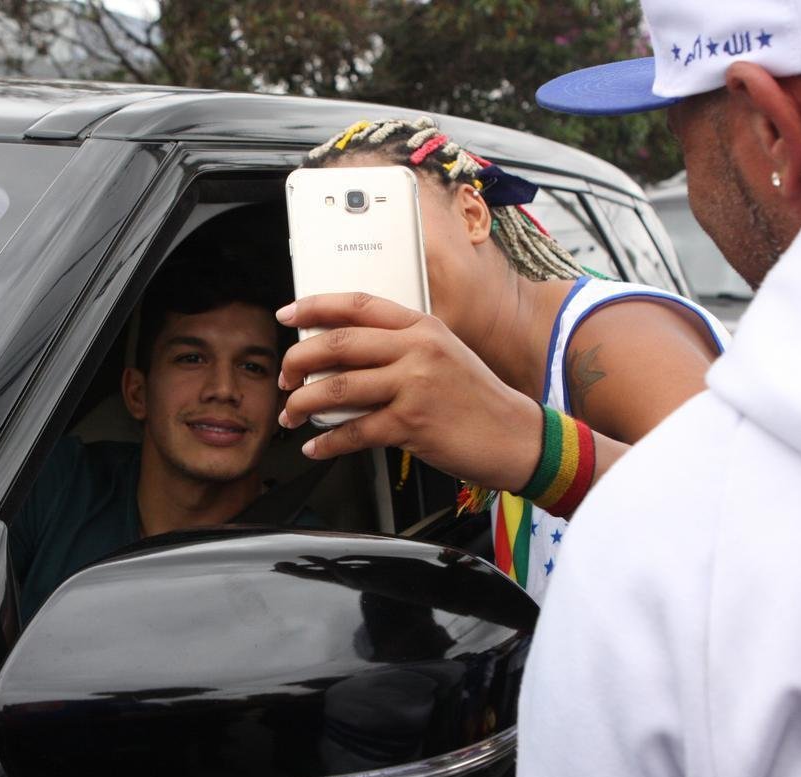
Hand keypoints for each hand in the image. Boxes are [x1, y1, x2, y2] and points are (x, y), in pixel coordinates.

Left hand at [277, 292, 541, 491]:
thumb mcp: (443, 355)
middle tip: (284, 377)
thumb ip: (399, 348)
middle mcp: (417, 349)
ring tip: (292, 414)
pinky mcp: (412, 423)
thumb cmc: (476, 399)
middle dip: (298, 361)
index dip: (316, 307)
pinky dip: (328, 442)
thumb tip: (342, 357)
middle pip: (338, 344)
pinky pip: (355, 431)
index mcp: (422, 326)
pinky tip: (316, 447)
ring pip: (339, 388)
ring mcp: (414, 385)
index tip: (288, 315)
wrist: (515, 436)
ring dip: (304, 403)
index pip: (358, 305)